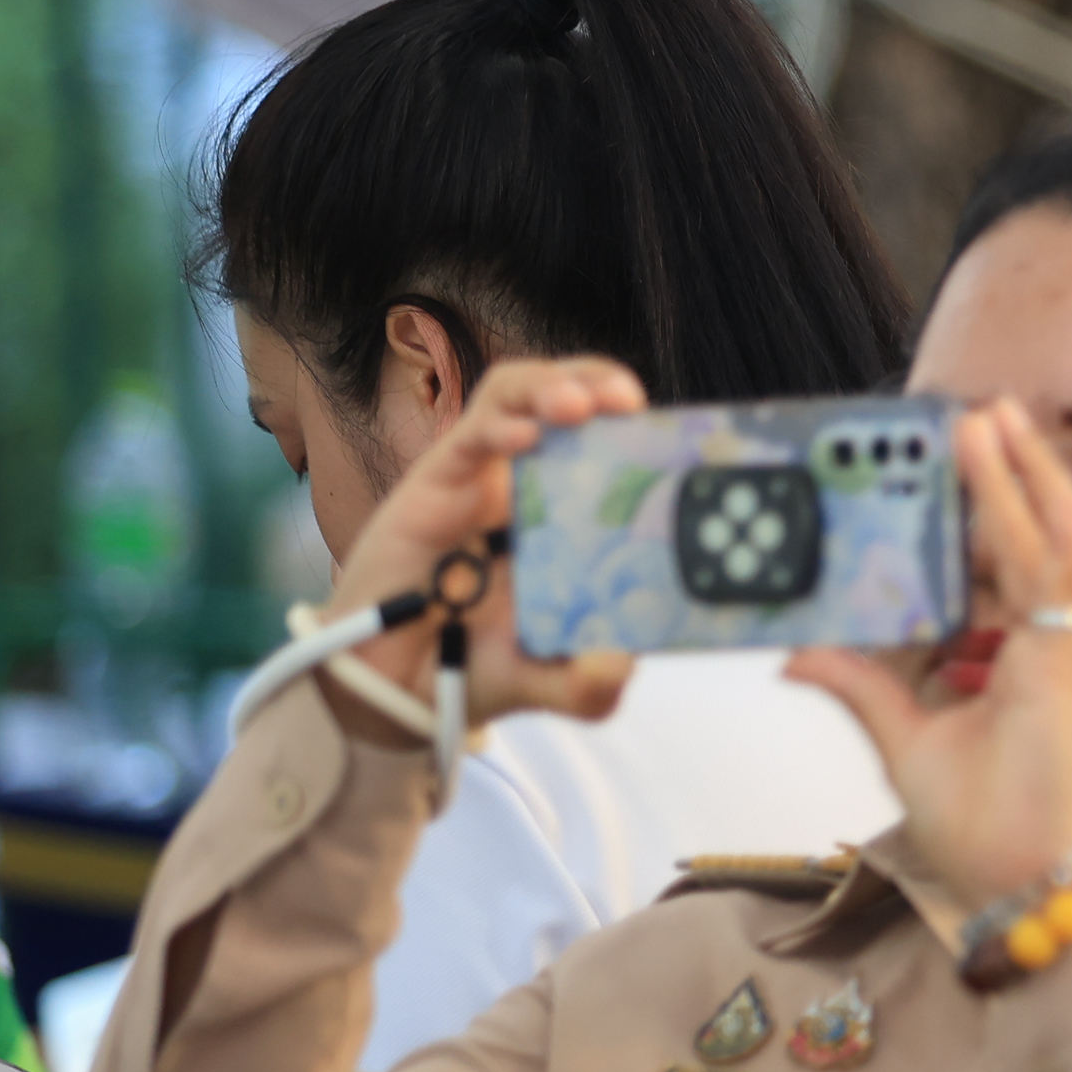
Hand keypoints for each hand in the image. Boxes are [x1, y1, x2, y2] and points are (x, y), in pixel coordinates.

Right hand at [321, 357, 643, 737]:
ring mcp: (483, 477)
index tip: (676, 437)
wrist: (394, 687)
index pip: (614, 445)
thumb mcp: (550, 684)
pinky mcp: (435, 482)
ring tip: (580, 403)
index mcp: (572, 517)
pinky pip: (468, 437)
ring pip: (516, 398)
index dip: (643, 430)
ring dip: (551, 385)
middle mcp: (531, 485)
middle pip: (571, 401)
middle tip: (630, 402)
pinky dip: (497, 425)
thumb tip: (620, 666)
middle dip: (601, 384)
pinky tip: (521, 438)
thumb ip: (589, 685)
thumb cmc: (476, 666)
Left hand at [790, 399, 1071, 908]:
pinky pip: (1058, 562)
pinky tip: (1012, 461)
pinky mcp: (1070, 652)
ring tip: (986, 418)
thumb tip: (798, 654)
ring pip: (1048, 535)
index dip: (976, 518)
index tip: (943, 474)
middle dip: (1002, 476)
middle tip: (970, 418)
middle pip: (1025, 540)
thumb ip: (862, 689)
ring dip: (1019, 472)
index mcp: (1015, 662)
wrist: (1028, 882)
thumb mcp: (905, 743)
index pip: (997, 572)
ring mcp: (1065, 645)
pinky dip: (1036, 504)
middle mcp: (1047, 645)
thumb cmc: (987, 829)